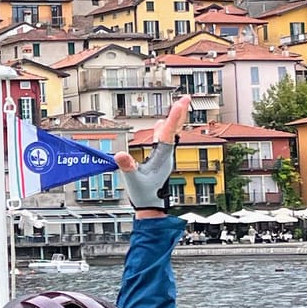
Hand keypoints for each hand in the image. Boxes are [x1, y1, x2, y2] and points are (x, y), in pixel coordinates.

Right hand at [116, 96, 188, 211]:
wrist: (152, 209)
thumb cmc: (145, 196)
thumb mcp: (133, 180)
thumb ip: (127, 167)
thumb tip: (120, 155)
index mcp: (162, 158)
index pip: (169, 134)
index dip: (174, 118)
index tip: (180, 103)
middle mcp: (166, 155)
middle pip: (174, 131)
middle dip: (179, 114)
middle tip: (186, 98)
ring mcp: (164, 157)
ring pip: (171, 134)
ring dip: (174, 120)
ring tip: (179, 107)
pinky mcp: (160, 160)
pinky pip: (165, 140)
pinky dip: (165, 129)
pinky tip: (162, 125)